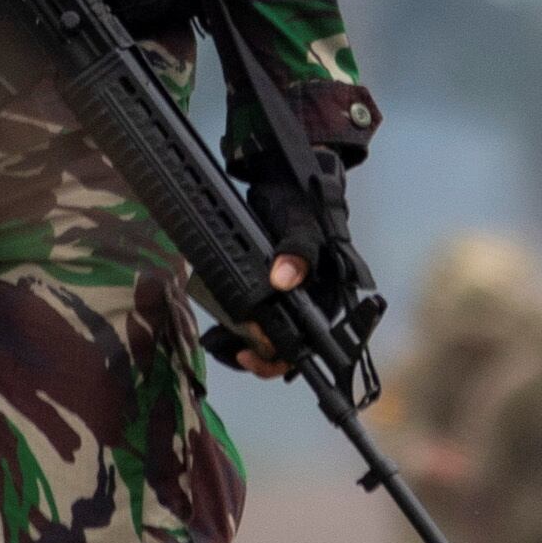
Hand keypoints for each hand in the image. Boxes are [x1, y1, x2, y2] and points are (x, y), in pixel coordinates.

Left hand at [227, 147, 355, 380]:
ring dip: (240, 344)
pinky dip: (234, 329)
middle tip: (228, 350)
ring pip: (264, 339)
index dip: (278, 358)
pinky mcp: (264, 292)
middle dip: (254, 356)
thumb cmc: (304, 206)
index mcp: (324, 298)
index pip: (305, 344)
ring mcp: (284, 301)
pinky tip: (217, 328)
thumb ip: (297, 251)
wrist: (284, 183)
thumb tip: (283, 280)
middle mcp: (306, 305)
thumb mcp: (302, 225)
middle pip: (281, 350)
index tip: (250, 356)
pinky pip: (251, 321)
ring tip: (218, 339)